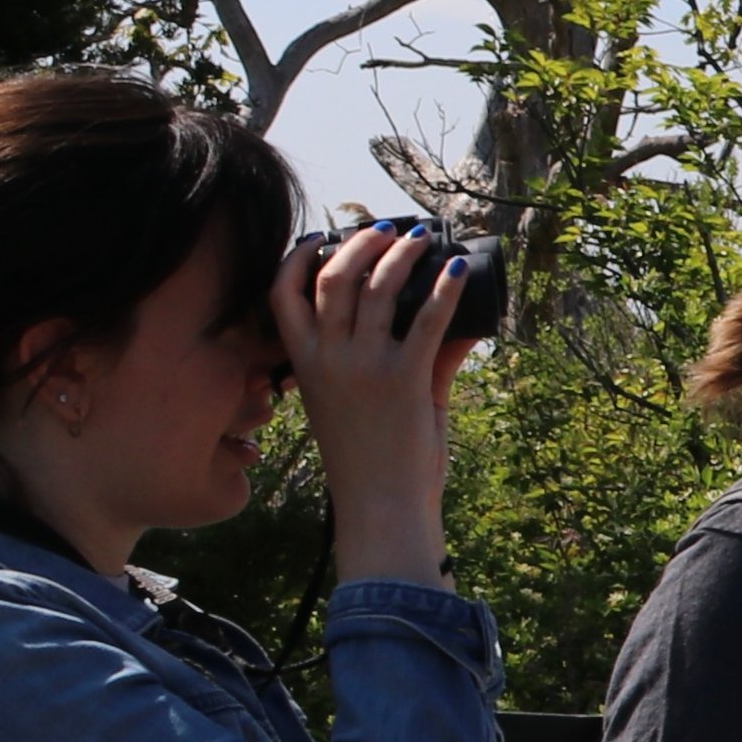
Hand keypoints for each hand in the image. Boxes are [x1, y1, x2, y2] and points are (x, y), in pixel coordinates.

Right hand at [269, 226, 477, 589]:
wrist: (381, 511)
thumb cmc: (370, 464)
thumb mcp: (363, 408)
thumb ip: (406, 361)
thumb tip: (458, 325)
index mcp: (305, 367)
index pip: (282, 296)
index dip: (298, 258)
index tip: (321, 238)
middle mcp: (328, 361)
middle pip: (334, 277)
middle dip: (360, 243)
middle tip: (386, 231)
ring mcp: (365, 367)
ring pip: (377, 287)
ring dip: (402, 254)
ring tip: (421, 240)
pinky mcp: (405, 378)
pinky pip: (427, 319)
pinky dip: (445, 288)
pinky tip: (458, 269)